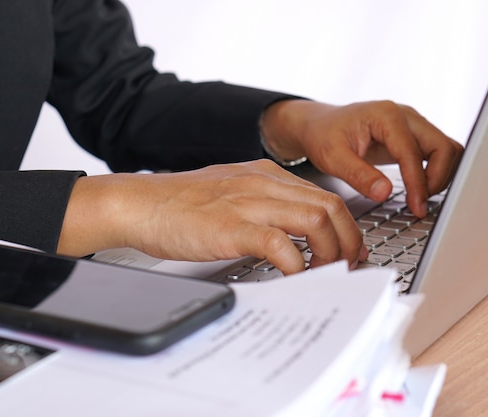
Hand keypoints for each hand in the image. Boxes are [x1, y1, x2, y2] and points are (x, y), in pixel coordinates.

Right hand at [57, 160, 366, 274]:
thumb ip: (259, 206)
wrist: (139, 203)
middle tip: (346, 264)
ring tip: (324, 273)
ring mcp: (247, 203)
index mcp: (264, 175)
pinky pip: (280, 244)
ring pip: (315, 220)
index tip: (346, 248)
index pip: (322, 195)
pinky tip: (292, 277)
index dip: (344, 226)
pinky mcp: (231, 227)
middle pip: (330, 206)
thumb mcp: (228, 193)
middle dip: (348, 240)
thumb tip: (285, 236)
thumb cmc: (177, 204)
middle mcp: (262, 184)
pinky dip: (296, 265)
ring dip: (329, 252)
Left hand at [260, 100, 463, 216]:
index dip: (418, 183)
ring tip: (419, 199)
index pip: (413, 152)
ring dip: (440, 176)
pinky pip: (438, 153)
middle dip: (437, 179)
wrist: (319, 126)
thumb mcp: (333, 158)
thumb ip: (359, 175)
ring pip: (447, 150)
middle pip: (444, 147)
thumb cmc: (323, 136)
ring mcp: (413, 125)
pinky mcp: (414, 136)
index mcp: (385, 116)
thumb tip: (384, 194)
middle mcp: (405, 116)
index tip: (417, 208)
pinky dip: (435, 172)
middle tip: (420, 205)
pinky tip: (419, 190)